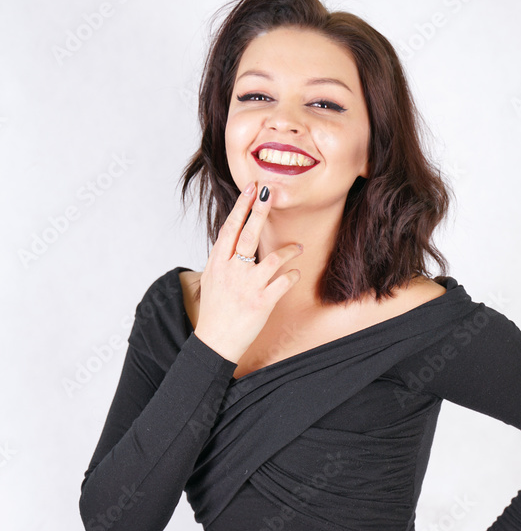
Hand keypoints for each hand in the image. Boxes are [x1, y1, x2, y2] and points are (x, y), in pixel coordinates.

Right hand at [193, 181, 303, 361]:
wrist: (215, 341)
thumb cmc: (214, 310)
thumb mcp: (211, 279)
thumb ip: (222, 258)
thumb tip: (232, 236)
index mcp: (218, 263)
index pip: (230, 228)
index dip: (241, 206)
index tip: (252, 189)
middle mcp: (232, 271)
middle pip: (248, 234)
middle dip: (260, 211)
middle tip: (271, 193)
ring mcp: (248, 286)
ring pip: (274, 257)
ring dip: (290, 250)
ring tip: (298, 247)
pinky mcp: (262, 302)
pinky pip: (284, 281)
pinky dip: (292, 275)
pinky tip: (295, 273)